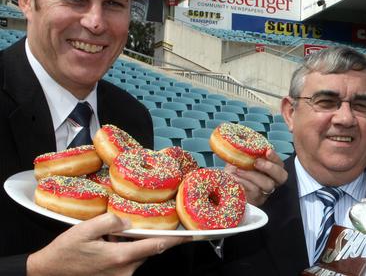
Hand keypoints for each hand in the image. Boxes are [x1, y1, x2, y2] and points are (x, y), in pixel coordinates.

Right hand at [26, 213, 188, 275]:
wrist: (48, 273)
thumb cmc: (65, 252)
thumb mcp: (85, 229)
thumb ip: (111, 221)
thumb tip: (130, 221)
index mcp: (120, 257)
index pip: (156, 246)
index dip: (175, 239)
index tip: (191, 234)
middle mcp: (124, 271)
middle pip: (147, 249)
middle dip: (143, 236)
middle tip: (124, 227)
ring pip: (137, 255)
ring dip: (129, 244)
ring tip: (106, 238)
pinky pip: (127, 261)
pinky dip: (122, 251)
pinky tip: (104, 247)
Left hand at [225, 148, 287, 205]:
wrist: (222, 187)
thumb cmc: (235, 171)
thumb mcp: (240, 159)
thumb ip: (244, 151)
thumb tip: (240, 138)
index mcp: (271, 169)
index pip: (280, 164)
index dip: (275, 158)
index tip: (267, 151)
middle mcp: (272, 181)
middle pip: (282, 176)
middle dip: (270, 167)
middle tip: (256, 162)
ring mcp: (266, 192)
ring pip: (268, 184)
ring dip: (253, 175)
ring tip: (238, 170)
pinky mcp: (256, 200)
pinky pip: (255, 191)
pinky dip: (245, 182)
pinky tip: (235, 178)